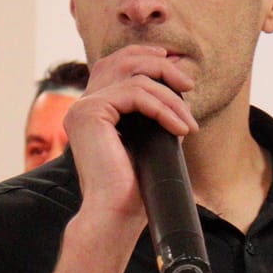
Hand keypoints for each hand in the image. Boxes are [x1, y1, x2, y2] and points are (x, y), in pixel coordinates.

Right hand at [64, 44, 197, 226]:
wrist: (114, 214)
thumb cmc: (131, 189)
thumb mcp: (147, 143)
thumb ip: (153, 117)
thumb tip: (180, 97)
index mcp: (92, 111)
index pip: (115, 65)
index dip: (147, 58)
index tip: (179, 75)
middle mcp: (82, 105)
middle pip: (123, 60)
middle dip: (161, 67)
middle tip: (189, 85)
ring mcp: (83, 107)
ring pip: (135, 77)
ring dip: (170, 97)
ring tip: (188, 123)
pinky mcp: (90, 111)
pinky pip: (135, 93)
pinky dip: (164, 108)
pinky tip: (180, 129)